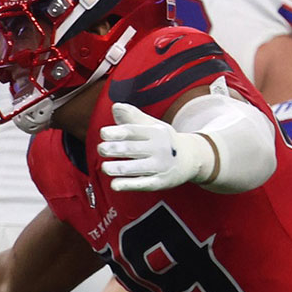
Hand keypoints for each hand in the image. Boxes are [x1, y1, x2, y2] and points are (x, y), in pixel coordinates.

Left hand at [98, 102, 215, 192]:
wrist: (191, 158)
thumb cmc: (163, 141)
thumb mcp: (152, 125)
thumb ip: (132, 117)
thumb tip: (115, 107)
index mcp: (154, 132)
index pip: (133, 131)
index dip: (116, 132)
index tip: (103, 133)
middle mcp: (158, 149)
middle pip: (132, 149)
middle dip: (114, 149)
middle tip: (101, 149)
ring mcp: (159, 166)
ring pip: (135, 168)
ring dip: (117, 168)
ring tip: (105, 167)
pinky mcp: (159, 182)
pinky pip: (142, 184)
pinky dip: (127, 185)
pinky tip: (114, 185)